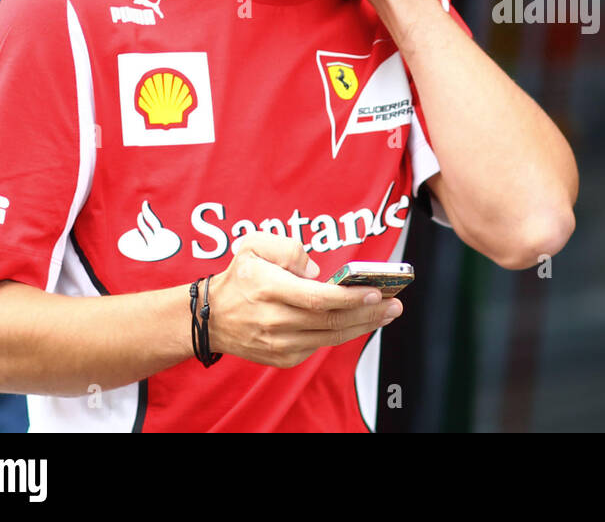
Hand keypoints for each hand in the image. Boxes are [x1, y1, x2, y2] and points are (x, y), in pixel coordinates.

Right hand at [204, 232, 402, 368]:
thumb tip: (317, 271)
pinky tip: (362, 322)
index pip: (317, 298)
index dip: (349, 298)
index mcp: (268, 288)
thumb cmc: (239, 277)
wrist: (210, 319)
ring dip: (363, 325)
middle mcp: (274, 320)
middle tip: (394, 304)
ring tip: (387, 312)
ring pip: (330, 336)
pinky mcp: (283, 358)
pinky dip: (344, 334)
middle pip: (330, 320)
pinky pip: (320, 345)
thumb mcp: (254, 245)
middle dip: (368, 312)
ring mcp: (279, 343)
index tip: (375, 291)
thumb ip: (288, 248)